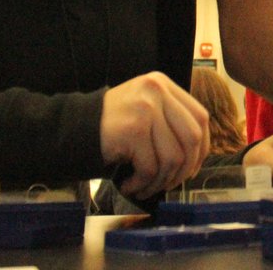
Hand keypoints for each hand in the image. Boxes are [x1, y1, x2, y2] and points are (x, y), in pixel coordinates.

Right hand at [99, 72, 209, 199]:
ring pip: (172, 157)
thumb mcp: (146, 110)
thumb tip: (198, 156)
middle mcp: (157, 91)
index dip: (201, 148)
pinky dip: (142, 183)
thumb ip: (171, 121)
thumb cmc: (112, 127)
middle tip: (169, 185)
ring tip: (145, 187)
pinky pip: (150, 167)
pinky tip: (130, 185)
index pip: (200, 117)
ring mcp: (145, 108)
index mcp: (163, 85)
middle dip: (183, 169)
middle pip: (191, 138)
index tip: (192, 168)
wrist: (71, 129)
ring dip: (160, 181)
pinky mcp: (133, 129)